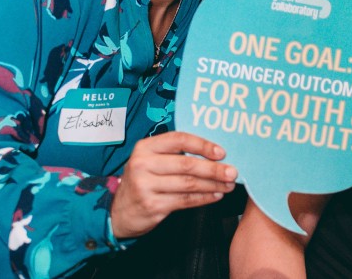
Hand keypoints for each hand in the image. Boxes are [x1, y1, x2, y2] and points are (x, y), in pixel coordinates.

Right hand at [110, 131, 236, 239]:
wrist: (119, 211)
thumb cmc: (144, 180)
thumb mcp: (152, 161)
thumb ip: (175, 153)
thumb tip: (216, 153)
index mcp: (145, 147)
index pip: (179, 140)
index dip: (203, 145)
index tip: (222, 152)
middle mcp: (142, 164)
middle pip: (186, 164)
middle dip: (214, 169)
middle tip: (232, 172)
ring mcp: (145, 186)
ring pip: (188, 183)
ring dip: (213, 185)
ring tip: (228, 185)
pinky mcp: (151, 205)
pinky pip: (185, 200)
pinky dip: (204, 198)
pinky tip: (215, 195)